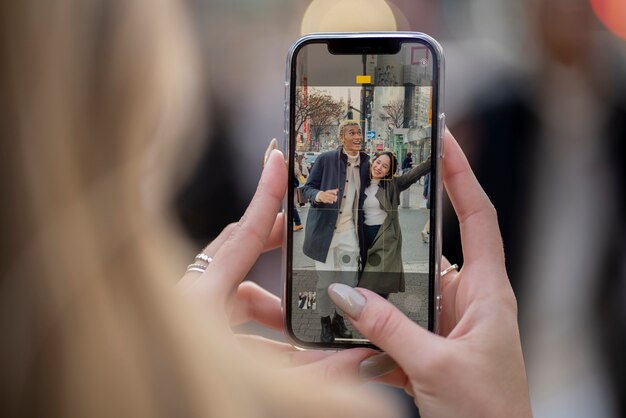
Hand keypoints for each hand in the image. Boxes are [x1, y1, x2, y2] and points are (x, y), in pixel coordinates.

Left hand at [178, 145, 382, 379]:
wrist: (132, 407)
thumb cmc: (182, 386)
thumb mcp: (258, 384)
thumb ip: (313, 376)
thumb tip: (362, 360)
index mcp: (199, 299)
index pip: (242, 235)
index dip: (266, 194)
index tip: (278, 156)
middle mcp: (191, 298)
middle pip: (241, 258)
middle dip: (279, 255)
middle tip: (312, 245)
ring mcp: (188, 313)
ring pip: (236, 294)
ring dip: (273, 307)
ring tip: (307, 321)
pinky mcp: (188, 331)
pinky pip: (226, 319)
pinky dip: (257, 330)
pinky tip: (284, 351)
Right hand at [327, 129, 531, 416]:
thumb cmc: (489, 413)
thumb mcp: (437, 367)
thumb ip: (390, 329)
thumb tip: (345, 295)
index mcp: (486, 293)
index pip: (477, 218)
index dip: (461, 175)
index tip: (442, 137)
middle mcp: (465, 300)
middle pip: (428, 248)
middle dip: (395, 228)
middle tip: (365, 195)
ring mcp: (443, 323)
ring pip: (401, 289)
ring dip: (372, 287)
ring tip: (337, 270)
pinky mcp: (424, 345)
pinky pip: (390, 323)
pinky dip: (366, 327)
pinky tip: (340, 329)